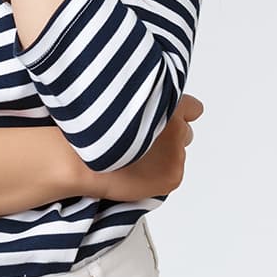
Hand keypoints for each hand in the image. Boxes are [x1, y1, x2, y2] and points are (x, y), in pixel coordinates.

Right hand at [85, 93, 203, 201]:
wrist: (82, 160)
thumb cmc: (94, 131)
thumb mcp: (117, 101)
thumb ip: (144, 103)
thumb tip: (152, 108)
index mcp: (167, 104)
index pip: (193, 108)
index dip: (177, 112)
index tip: (166, 118)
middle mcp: (176, 127)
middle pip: (185, 132)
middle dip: (169, 135)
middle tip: (144, 140)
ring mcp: (176, 153)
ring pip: (177, 152)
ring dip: (164, 154)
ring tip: (136, 156)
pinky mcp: (173, 175)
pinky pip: (172, 172)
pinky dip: (158, 173)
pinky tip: (137, 170)